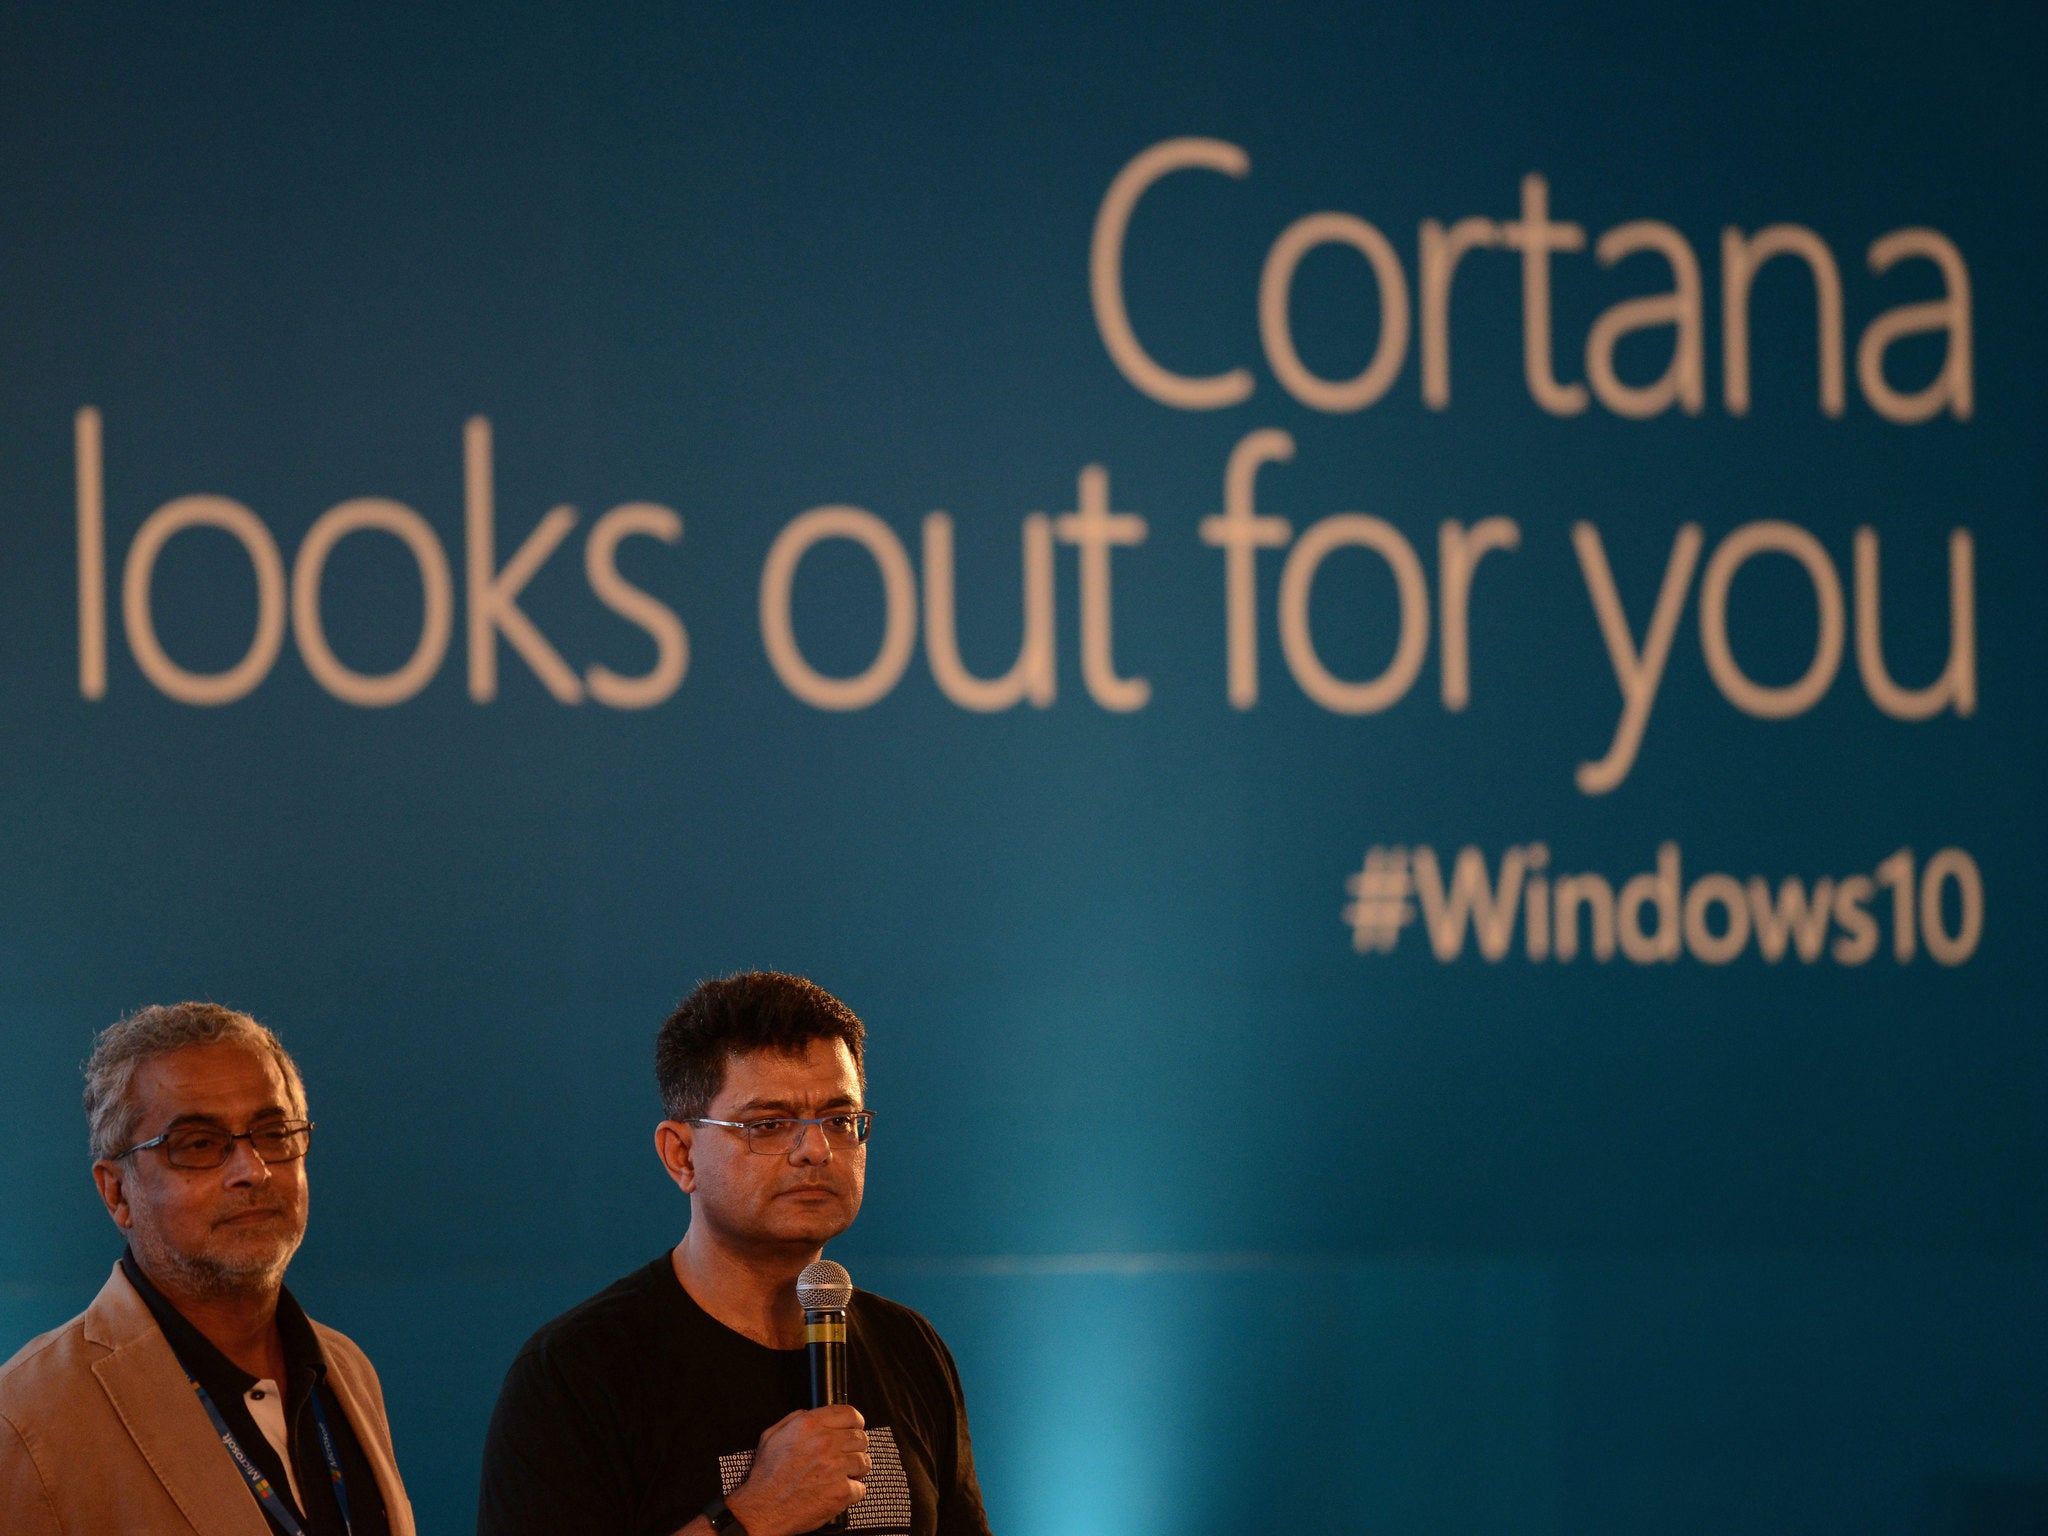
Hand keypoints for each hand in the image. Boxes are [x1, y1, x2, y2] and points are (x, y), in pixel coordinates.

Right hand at [723, 1405, 869, 1535]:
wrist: (762, 1510)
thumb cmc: (767, 1477)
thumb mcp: (773, 1436)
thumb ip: (796, 1419)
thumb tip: (812, 1414)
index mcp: (810, 1425)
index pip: (850, 1414)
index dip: (855, 1423)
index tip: (854, 1430)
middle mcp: (825, 1443)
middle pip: (861, 1438)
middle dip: (854, 1449)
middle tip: (843, 1458)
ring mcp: (835, 1467)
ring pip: (864, 1462)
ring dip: (855, 1471)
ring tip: (840, 1476)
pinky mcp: (841, 1491)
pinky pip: (860, 1488)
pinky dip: (851, 1493)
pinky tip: (836, 1492)